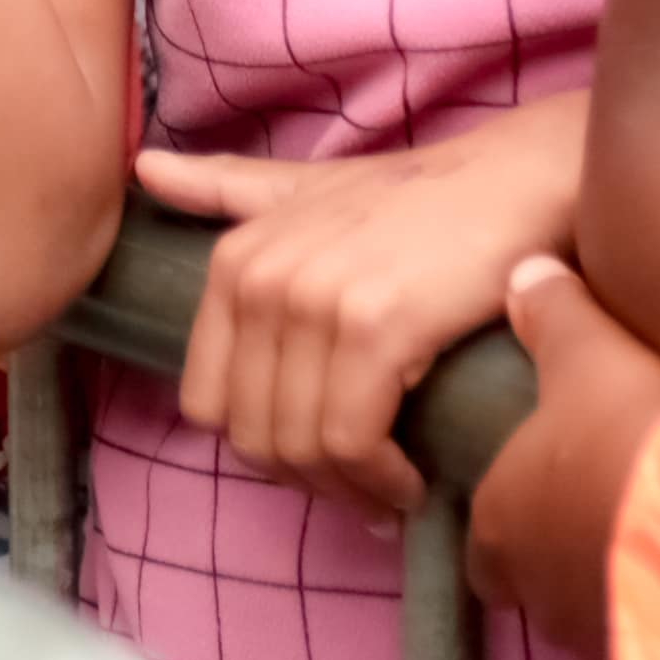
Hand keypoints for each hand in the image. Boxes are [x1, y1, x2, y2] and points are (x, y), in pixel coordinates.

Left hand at [142, 101, 580, 510]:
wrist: (516, 182)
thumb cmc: (420, 201)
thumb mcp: (311, 190)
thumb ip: (229, 188)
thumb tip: (144, 168)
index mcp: (235, 259)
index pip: (207, 404)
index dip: (261, 447)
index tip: (317, 459)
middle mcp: (261, 277)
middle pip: (252, 438)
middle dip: (308, 480)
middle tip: (363, 488)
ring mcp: (313, 301)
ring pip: (301, 448)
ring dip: (351, 490)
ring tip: (391, 488)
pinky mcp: (374, 328)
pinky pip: (351, 442)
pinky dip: (382, 479)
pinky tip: (413, 478)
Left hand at [467, 253, 659, 646]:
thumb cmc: (634, 429)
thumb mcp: (588, 348)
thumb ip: (551, 312)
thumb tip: (524, 274)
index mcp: (502, 522)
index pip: (481, 540)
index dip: (512, 510)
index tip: (547, 483)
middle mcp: (538, 587)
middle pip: (537, 577)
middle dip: (565, 543)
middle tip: (610, 499)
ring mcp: (598, 624)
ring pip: (594, 600)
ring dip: (620, 566)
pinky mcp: (659, 644)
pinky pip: (655, 619)